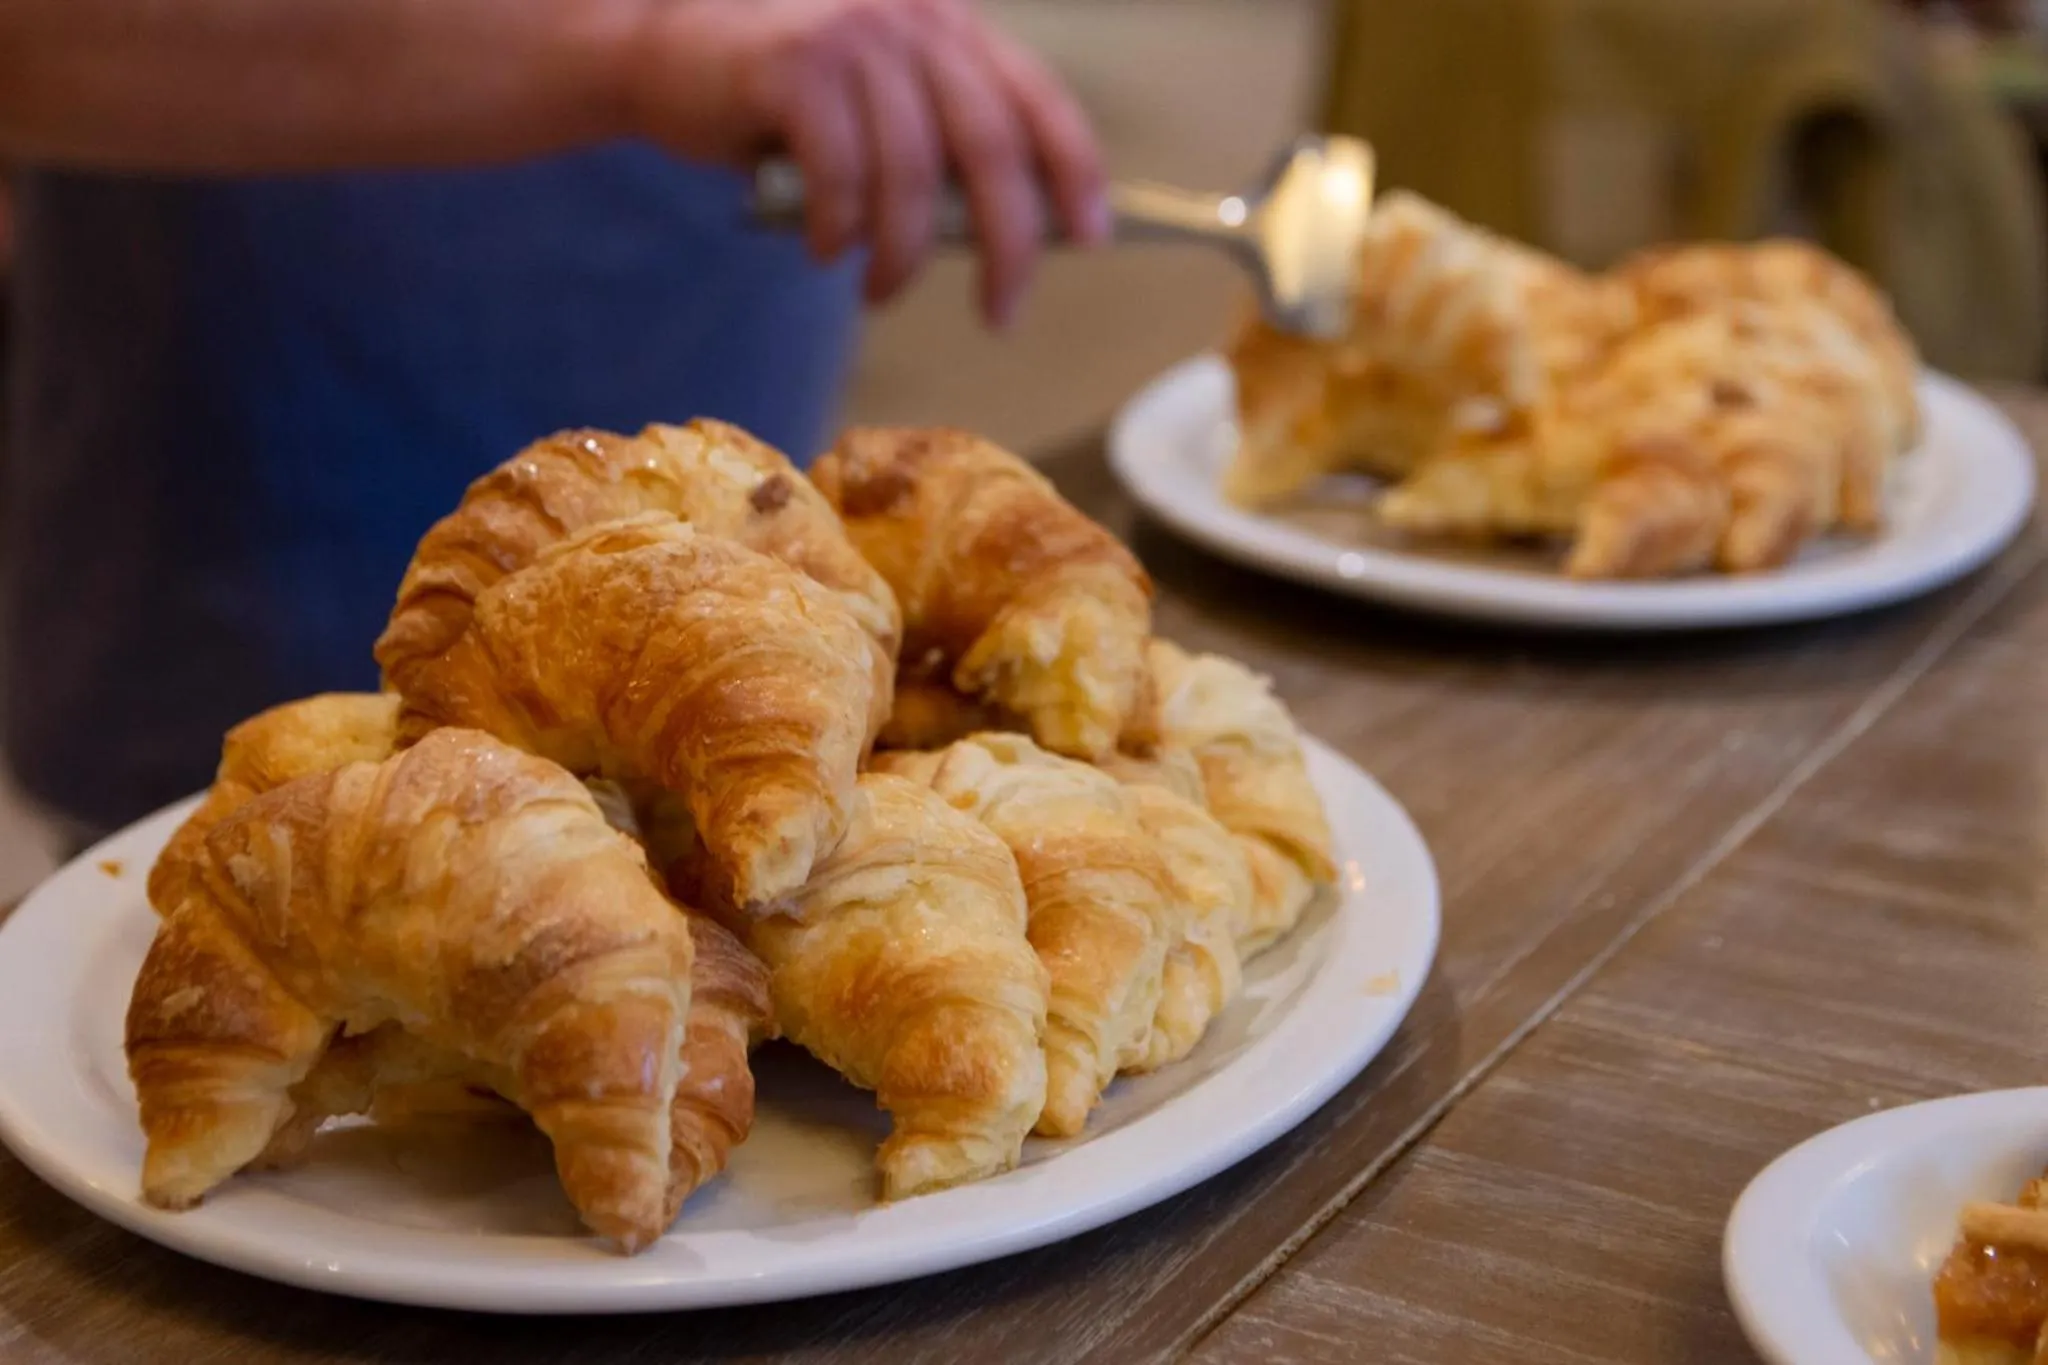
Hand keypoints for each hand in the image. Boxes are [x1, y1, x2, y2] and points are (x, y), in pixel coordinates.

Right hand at [620, 0, 1108, 325]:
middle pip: (991, 148)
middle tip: (1002, 314)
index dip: (1074, 173)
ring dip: (903, 258)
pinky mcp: (795, 68)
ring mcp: (853, 36)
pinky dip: (839, 233)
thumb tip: (1000, 240)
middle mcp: (912, 19)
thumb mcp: (874, 102)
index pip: (1038, 99)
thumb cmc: (777, 96)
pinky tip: (826, 253)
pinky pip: (842, 179)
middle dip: (1006, 248)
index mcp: (947, 25)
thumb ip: (934, 141)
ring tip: (880, 294)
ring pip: (911, 178)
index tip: (1090, 238)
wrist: (657, 48)